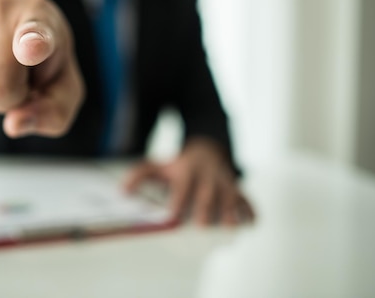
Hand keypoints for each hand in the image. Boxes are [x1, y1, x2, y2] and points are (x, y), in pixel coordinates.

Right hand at [0, 0, 84, 137]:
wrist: (13, 33)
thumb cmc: (42, 66)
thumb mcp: (64, 90)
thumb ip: (52, 112)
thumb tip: (12, 125)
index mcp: (41, 18)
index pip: (35, 34)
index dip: (33, 45)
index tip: (34, 49)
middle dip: (10, 100)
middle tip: (20, 82)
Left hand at [123, 138, 254, 225]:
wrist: (207, 147)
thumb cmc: (179, 164)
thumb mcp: (158, 165)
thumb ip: (139, 176)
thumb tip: (122, 191)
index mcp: (187, 171)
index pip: (182, 186)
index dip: (178, 199)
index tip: (172, 215)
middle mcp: (207, 176)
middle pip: (207, 192)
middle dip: (205, 208)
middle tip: (202, 226)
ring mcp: (224, 181)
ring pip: (229, 195)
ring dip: (230, 210)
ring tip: (228, 227)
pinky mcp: (237, 188)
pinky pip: (247, 198)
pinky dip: (251, 210)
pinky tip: (252, 223)